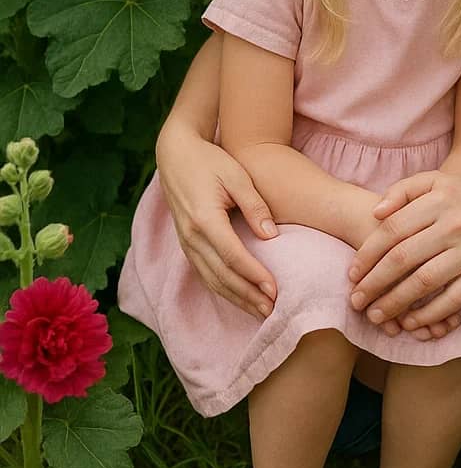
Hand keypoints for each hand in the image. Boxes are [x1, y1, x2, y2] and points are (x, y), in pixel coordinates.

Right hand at [155, 123, 278, 319]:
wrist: (177, 155)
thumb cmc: (211, 161)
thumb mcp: (237, 176)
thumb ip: (254, 206)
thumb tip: (271, 236)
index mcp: (204, 219)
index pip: (233, 257)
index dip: (254, 275)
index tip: (275, 289)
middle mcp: (191, 237)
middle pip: (222, 276)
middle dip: (248, 296)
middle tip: (273, 311)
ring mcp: (186, 243)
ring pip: (212, 280)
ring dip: (236, 298)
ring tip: (260, 311)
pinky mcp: (187, 245)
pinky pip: (205, 274)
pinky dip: (223, 289)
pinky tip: (239, 297)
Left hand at [342, 184, 460, 341]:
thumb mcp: (439, 180)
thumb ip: (404, 190)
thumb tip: (375, 213)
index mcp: (439, 198)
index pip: (393, 229)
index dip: (367, 254)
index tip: (352, 274)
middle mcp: (454, 223)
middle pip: (403, 258)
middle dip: (374, 283)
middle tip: (356, 301)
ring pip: (424, 282)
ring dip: (395, 303)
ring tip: (376, 315)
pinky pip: (452, 300)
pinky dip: (428, 315)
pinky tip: (410, 322)